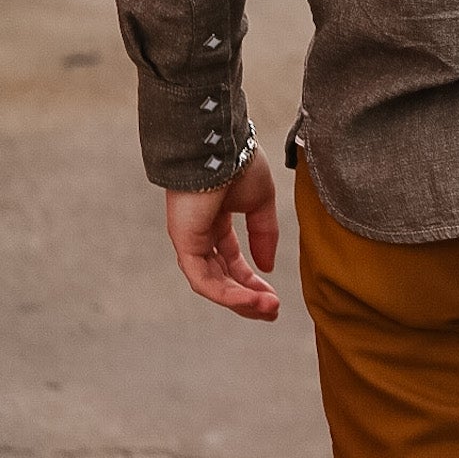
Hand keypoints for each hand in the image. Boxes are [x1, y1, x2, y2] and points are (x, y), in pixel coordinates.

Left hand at [165, 143, 280, 320]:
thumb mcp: (262, 200)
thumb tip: (267, 266)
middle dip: (248, 297)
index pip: (232, 260)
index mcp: (216, 221)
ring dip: (242, 301)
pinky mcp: (185, 245)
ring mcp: (191, 241)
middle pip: (223, 277)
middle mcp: (201, 234)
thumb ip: (264, 233)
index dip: (252, 280)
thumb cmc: (239, 163)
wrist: (222, 146)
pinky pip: (205, 281)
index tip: (273, 297)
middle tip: (272, 311)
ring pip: (214, 284)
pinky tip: (251, 300)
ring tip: (268, 309)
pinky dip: (228, 294)